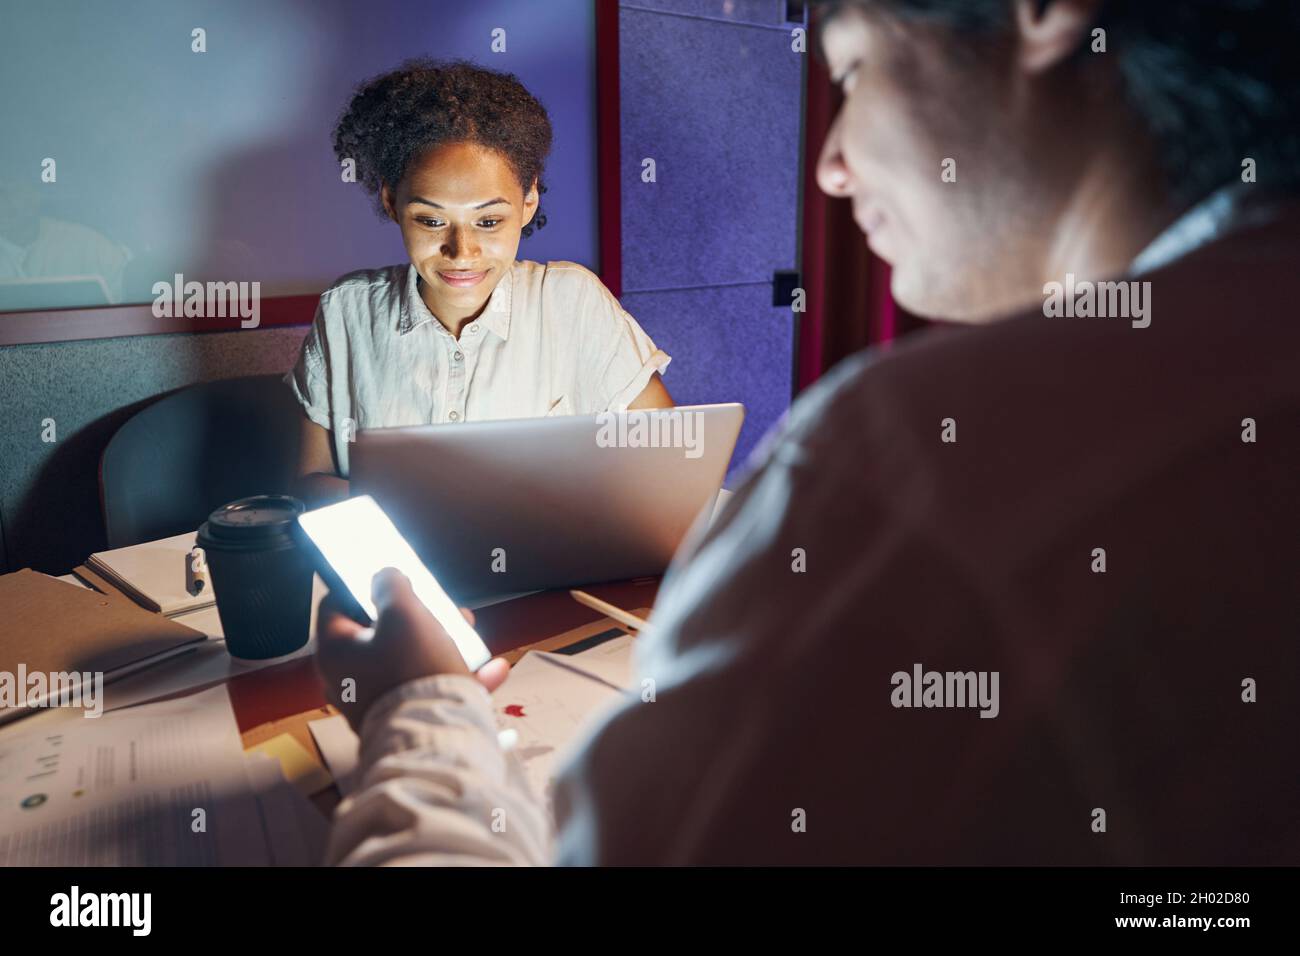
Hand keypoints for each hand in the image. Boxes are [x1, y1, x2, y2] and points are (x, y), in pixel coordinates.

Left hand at [315, 567, 510, 730]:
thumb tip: (384, 575)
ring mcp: (374, 703)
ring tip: (469, 634)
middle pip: (377, 633)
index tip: (390, 577)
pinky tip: (491, 670)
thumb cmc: (413, 670)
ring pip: (407, 660)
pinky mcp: (402, 719)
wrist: (436, 739)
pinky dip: (455, 676)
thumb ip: (391, 585)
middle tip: (439, 606)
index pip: (335, 604)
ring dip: (440, 642)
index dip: (361, 584)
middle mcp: (347, 679)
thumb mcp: (405, 614)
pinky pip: (428, 689)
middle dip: (414, 615)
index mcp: (335, 651)